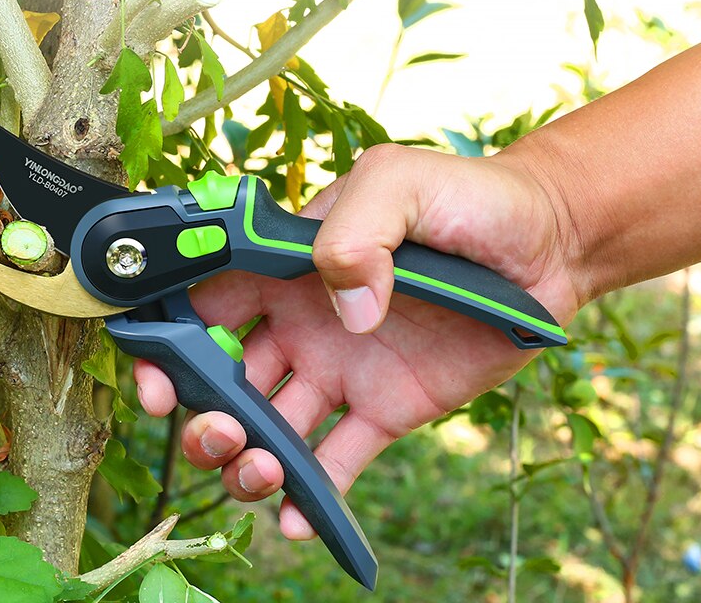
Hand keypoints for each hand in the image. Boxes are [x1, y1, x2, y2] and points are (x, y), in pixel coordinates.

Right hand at [134, 143, 579, 538]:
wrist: (545, 243)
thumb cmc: (468, 197)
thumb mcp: (400, 181)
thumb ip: (355, 231)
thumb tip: (347, 317)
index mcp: (289, 266)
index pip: (206, 303)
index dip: (169, 342)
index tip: (156, 379)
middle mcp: (304, 322)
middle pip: (226, 378)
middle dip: (203, 415)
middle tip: (218, 431)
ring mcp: (342, 368)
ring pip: (272, 427)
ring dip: (248, 460)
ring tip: (260, 471)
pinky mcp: (387, 408)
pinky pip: (337, 458)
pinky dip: (311, 495)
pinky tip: (298, 519)